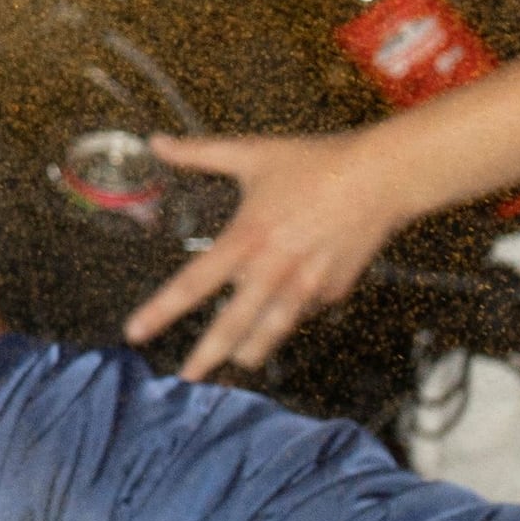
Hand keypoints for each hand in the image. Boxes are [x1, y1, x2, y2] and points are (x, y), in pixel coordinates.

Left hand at [125, 128, 409, 380]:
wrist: (384, 177)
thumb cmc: (315, 162)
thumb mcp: (252, 153)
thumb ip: (199, 153)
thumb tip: (156, 141)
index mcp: (247, 238)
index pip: (193, 283)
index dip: (161, 311)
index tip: (135, 333)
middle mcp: (274, 268)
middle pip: (234, 323)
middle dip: (207, 354)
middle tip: (185, 379)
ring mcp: (308, 283)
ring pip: (273, 329)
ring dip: (251, 351)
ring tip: (234, 365)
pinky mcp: (335, 289)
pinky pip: (306, 309)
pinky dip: (291, 315)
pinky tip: (284, 315)